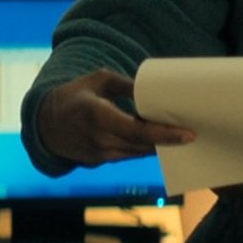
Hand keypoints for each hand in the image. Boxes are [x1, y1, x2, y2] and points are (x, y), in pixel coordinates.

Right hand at [36, 68, 196, 164]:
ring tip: (183, 135)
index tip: (188, 134)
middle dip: (169, 140)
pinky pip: (131, 156)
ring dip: (160, 146)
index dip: (163, 134)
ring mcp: (100, 154)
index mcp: (97, 114)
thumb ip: (126, 85)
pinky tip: (162, 141)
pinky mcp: (102, 161)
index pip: (136, 131)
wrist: (45, 125)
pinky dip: (146, 149)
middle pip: (143, 145)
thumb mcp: (97, 80)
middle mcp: (99, 139)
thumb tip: (153, 90)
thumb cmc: (75, 96)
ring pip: (139, 153)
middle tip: (196, 131)